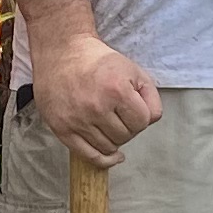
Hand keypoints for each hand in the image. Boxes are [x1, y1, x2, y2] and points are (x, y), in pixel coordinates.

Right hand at [29, 30, 159, 166]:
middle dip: (127, 127)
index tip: (132, 106)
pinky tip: (112, 155)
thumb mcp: (133, 70)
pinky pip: (88, 156)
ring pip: (109, 147)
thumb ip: (150, 97)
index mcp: (116, 90)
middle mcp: (96, 107)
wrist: (62, 53)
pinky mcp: (62, 129)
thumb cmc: (98, 61)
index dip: (141, 115)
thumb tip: (149, 122)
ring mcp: (77, 120)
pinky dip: (103, 159)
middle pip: (126, 136)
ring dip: (113, 138)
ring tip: (108, 122)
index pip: (142, 122)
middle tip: (118, 112)